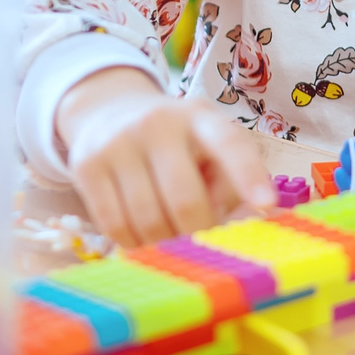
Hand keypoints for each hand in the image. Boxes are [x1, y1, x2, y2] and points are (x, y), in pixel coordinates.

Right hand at [57, 66, 274, 247]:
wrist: (107, 111)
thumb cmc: (174, 140)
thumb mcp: (206, 144)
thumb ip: (228, 179)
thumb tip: (247, 224)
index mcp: (199, 118)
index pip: (229, 144)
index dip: (249, 176)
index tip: (267, 206)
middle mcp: (158, 124)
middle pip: (185, 200)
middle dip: (198, 233)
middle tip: (201, 244)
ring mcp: (118, 143)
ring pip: (148, 219)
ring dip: (164, 244)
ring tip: (171, 239)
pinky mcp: (87, 166)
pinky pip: (115, 225)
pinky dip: (134, 244)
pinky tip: (142, 239)